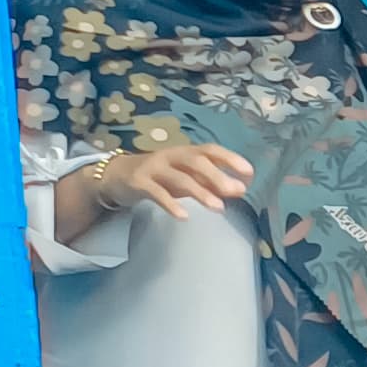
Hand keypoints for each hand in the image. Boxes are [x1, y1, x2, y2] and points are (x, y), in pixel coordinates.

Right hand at [97, 140, 253, 218]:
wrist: (117, 175)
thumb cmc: (161, 176)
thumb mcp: (187, 176)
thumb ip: (210, 181)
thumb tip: (239, 188)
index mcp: (185, 153)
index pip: (210, 150)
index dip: (230, 158)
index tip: (249, 172)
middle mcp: (170, 156)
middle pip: (195, 161)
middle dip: (218, 175)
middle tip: (237, 191)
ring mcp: (154, 168)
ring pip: (179, 178)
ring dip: (200, 192)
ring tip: (219, 208)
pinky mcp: (138, 182)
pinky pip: (156, 193)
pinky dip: (170, 204)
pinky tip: (184, 216)